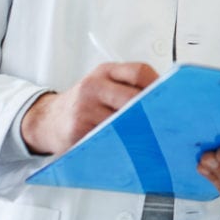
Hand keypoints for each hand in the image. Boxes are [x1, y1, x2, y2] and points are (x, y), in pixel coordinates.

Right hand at [20, 62, 158, 155]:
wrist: (47, 119)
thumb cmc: (83, 103)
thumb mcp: (103, 85)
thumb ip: (128, 87)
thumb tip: (165, 99)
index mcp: (105, 72)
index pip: (139, 72)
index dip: (159, 85)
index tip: (172, 98)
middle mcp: (93, 86)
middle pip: (132, 97)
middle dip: (151, 111)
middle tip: (167, 122)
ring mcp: (84, 109)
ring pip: (121, 121)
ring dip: (139, 131)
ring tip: (155, 138)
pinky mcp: (78, 131)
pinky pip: (107, 139)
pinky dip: (122, 144)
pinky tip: (132, 148)